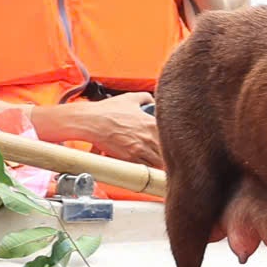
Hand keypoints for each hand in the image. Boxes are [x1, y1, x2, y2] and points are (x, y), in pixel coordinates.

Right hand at [40, 93, 163, 165]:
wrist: (91, 121)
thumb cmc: (107, 111)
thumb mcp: (130, 98)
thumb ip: (145, 97)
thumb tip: (152, 100)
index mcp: (152, 123)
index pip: (173, 136)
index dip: (175, 140)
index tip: (175, 143)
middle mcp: (149, 137)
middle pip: (168, 152)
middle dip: (169, 154)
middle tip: (169, 156)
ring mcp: (140, 149)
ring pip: (158, 162)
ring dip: (160, 163)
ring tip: (159, 163)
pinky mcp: (129, 158)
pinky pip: (144, 168)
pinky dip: (147, 169)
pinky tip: (147, 166)